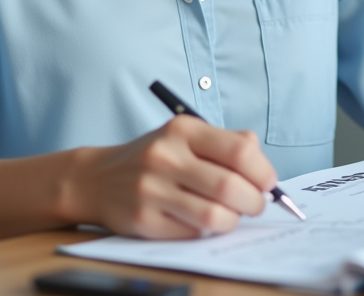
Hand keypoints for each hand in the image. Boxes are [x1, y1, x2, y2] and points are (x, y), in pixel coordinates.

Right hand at [64, 116, 277, 238]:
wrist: (95, 178)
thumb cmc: (155, 157)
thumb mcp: (186, 136)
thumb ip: (227, 143)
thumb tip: (264, 168)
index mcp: (183, 130)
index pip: (239, 151)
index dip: (263, 172)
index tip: (268, 183)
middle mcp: (165, 157)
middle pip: (230, 187)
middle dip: (254, 202)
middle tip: (256, 205)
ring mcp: (152, 190)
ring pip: (215, 216)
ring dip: (233, 220)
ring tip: (231, 214)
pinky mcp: (143, 221)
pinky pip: (192, 233)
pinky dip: (206, 231)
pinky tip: (202, 221)